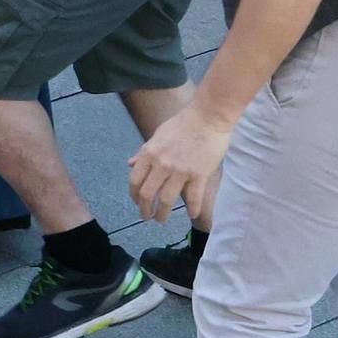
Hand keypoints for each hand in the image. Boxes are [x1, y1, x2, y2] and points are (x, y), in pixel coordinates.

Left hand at [129, 104, 229, 222]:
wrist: (208, 117)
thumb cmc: (182, 124)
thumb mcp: (157, 135)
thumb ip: (143, 152)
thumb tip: (130, 164)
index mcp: (149, 153)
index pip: (135, 180)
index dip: (134, 195)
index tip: (136, 202)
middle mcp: (161, 164)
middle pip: (147, 194)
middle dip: (144, 209)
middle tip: (146, 217)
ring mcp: (180, 171)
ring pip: (166, 199)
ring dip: (162, 213)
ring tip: (161, 220)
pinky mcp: (199, 174)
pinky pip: (193, 197)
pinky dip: (192, 209)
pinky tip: (191, 215)